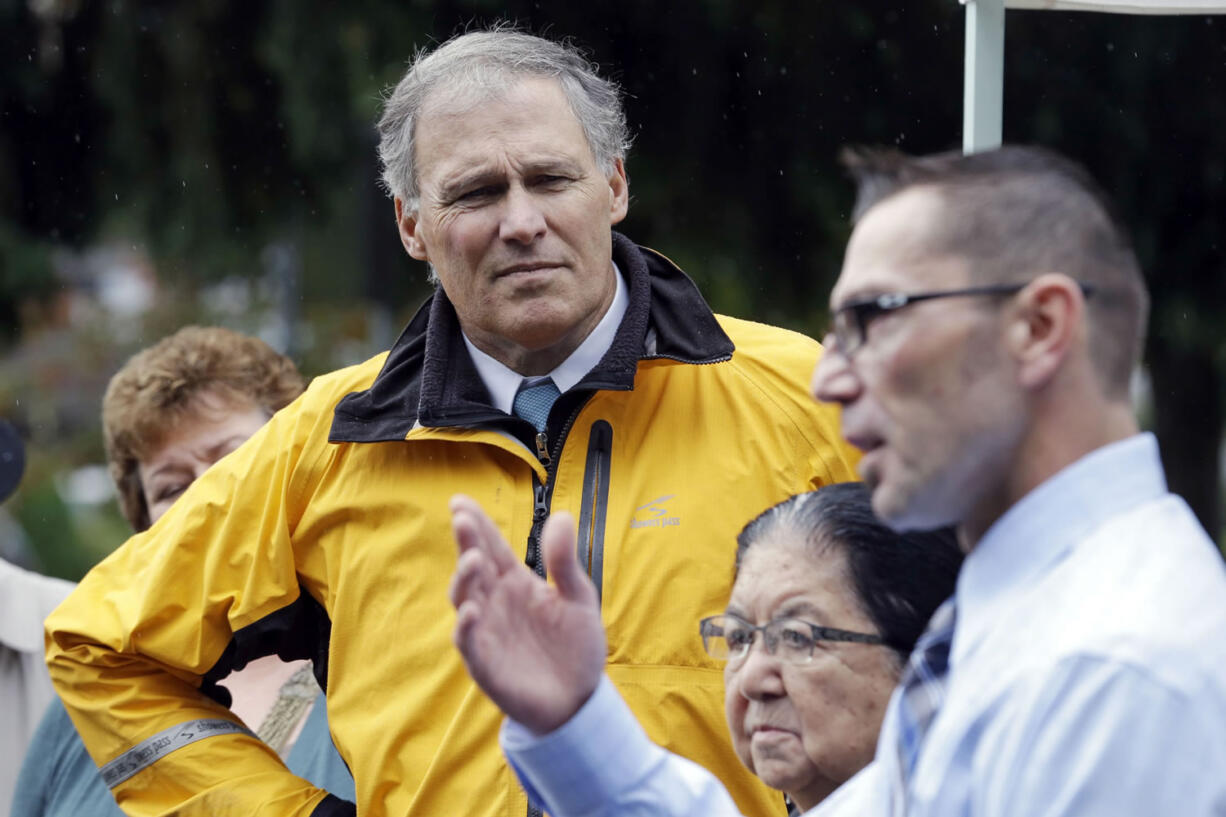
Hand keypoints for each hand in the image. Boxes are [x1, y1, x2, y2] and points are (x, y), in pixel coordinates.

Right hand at [448, 494, 606, 733]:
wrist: (580, 699)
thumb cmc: (576, 647)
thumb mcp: (578, 598)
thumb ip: (564, 561)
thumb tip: (560, 515)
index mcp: (515, 582)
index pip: (491, 547)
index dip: (477, 524)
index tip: (461, 501)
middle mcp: (495, 602)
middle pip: (474, 566)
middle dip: (466, 542)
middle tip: (462, 518)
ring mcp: (487, 631)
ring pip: (465, 599)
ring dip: (465, 579)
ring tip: (474, 560)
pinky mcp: (485, 663)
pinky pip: (469, 642)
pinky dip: (466, 626)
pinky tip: (472, 611)